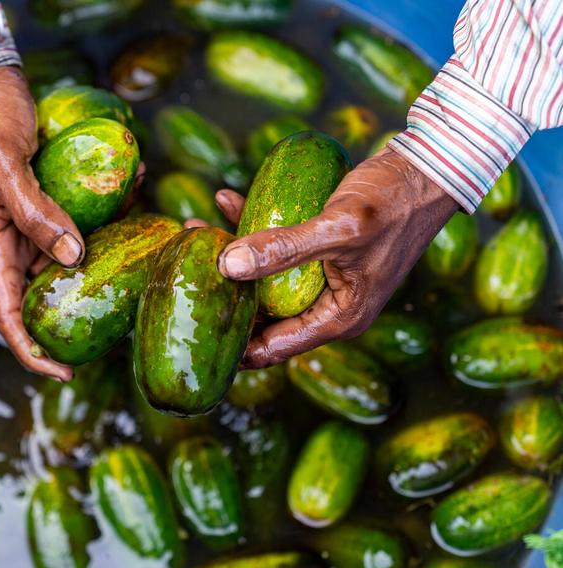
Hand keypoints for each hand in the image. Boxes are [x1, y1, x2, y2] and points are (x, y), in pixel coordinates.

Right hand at [0, 67, 144, 380]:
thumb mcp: (3, 165)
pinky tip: (132, 195)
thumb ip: (35, 212)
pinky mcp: (48, 197)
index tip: (64, 373)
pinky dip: (105, 215)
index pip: (6, 313)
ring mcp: (30, 219)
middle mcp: (10, 239)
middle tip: (119, 319)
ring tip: (137, 253)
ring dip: (101, 257)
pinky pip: (78, 218)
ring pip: (67, 256)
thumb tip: (73, 257)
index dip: (31, 350)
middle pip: (43, 293)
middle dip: (77, 311)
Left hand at [205, 148, 457, 369]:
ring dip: (233, 252)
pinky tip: (227, 201)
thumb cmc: (395, 202)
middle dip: (225, 288)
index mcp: (337, 319)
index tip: (192, 325)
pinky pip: (279, 247)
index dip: (232, 342)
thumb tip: (227, 266)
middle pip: (263, 310)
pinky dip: (254, 227)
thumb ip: (284, 249)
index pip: (273, 348)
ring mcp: (324, 278)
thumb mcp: (339, 228)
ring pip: (266, 276)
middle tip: (188, 264)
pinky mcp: (321, 251)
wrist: (430, 168)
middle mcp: (328, 305)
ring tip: (198, 227)